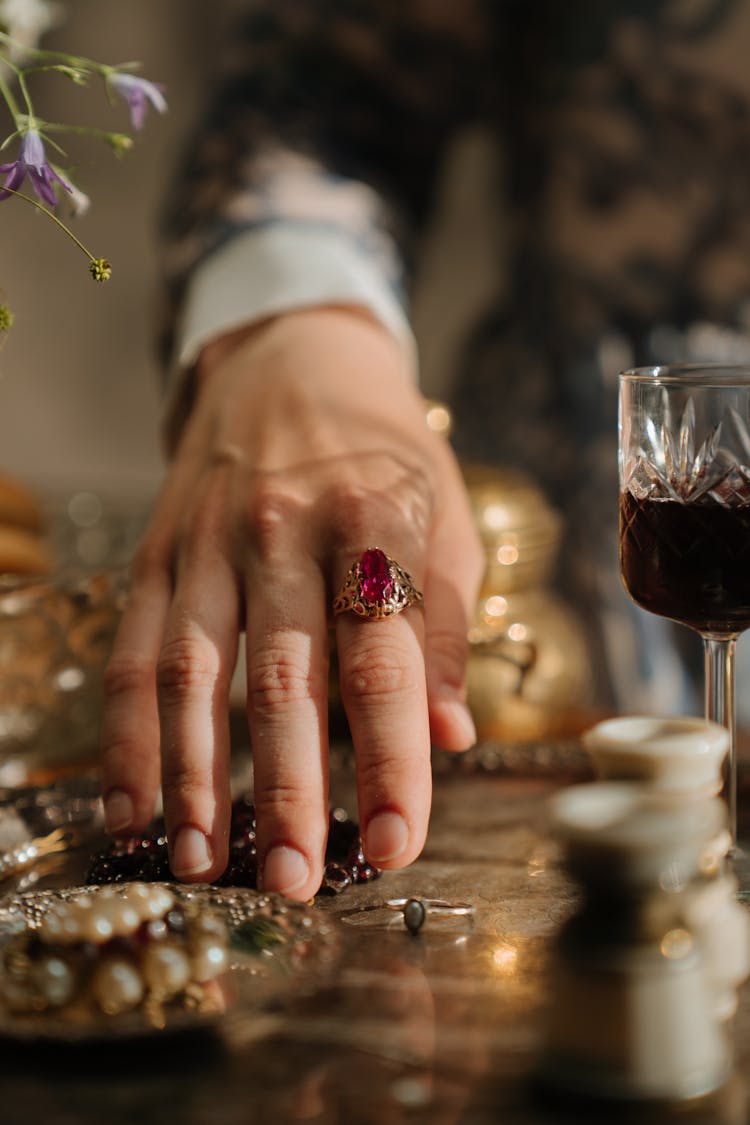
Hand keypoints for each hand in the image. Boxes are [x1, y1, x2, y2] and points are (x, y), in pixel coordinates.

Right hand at [100, 307, 482, 898]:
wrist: (291, 360)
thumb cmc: (386, 451)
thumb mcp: (444, 515)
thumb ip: (445, 625)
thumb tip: (452, 735)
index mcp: (376, 519)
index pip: (385, 658)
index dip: (394, 757)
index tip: (399, 842)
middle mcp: (285, 531)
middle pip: (284, 678)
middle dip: (290, 789)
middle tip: (297, 881)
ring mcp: (210, 542)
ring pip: (195, 672)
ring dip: (195, 777)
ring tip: (203, 864)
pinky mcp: (158, 553)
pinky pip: (133, 650)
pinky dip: (129, 733)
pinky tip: (133, 806)